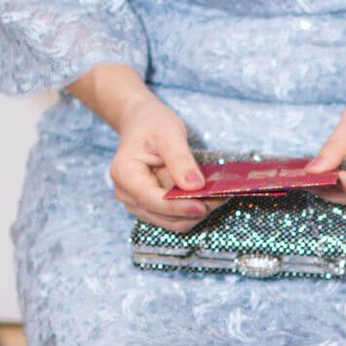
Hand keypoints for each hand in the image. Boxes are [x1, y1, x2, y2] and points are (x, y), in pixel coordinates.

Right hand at [109, 92, 209, 231]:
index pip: (151, 200)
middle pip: (163, 216)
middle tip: (220, 198)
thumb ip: (180, 159)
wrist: (142, 124)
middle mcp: (127, 194)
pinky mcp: (151, 207)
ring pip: (172, 222)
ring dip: (196, 213)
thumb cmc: (152, 124)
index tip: (201, 207)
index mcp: (125, 174)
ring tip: (218, 197)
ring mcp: (137, 204)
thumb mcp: (168, 133)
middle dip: (192, 211)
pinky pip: (175, 217)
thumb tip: (194, 186)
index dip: (177, 207)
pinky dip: (192, 211)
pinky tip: (208, 198)